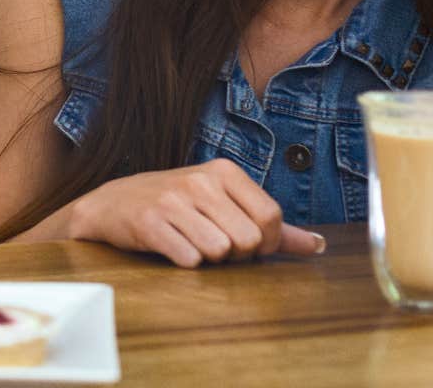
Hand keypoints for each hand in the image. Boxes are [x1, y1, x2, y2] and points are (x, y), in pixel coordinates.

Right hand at [66, 159, 325, 267]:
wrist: (112, 204)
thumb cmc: (176, 205)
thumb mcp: (223, 203)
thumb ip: (273, 226)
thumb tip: (320, 246)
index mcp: (223, 171)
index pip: (271, 217)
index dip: (265, 242)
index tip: (247, 244)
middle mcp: (200, 181)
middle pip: (249, 239)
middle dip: (237, 254)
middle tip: (214, 244)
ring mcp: (172, 201)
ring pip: (220, 251)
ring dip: (209, 259)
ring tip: (191, 244)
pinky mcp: (150, 223)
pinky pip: (190, 260)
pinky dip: (185, 262)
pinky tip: (172, 249)